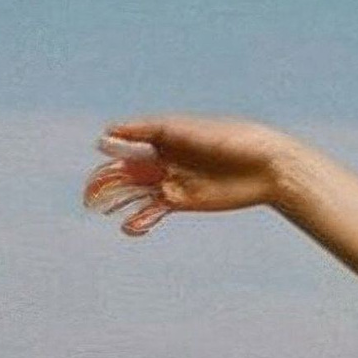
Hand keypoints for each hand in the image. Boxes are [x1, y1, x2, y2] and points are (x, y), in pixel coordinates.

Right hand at [85, 116, 292, 235]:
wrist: (267, 166)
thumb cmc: (229, 138)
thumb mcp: (185, 130)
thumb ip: (147, 131)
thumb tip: (107, 132)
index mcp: (162, 137)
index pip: (126, 144)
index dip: (110, 150)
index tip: (102, 150)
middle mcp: (164, 159)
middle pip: (125, 171)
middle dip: (105, 182)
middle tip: (90, 195)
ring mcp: (172, 181)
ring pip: (134, 193)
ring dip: (116, 202)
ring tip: (101, 209)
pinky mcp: (183, 202)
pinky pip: (152, 212)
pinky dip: (139, 220)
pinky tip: (130, 227)